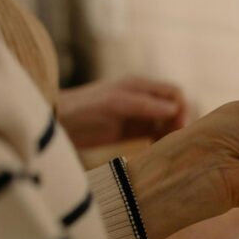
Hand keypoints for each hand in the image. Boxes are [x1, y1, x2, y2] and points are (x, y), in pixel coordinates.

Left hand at [58, 76, 186, 148]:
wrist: (57, 123)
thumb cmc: (83, 108)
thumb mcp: (114, 104)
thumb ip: (144, 105)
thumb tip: (175, 109)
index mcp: (139, 86)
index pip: (174, 93)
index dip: (181, 108)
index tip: (179, 127)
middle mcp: (141, 99)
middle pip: (173, 109)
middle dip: (178, 123)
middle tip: (174, 142)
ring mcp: (136, 115)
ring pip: (165, 123)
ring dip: (170, 135)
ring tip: (167, 149)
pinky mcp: (129, 132)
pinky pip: (154, 136)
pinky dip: (160, 143)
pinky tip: (156, 153)